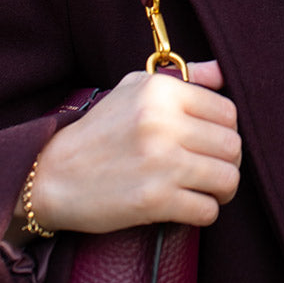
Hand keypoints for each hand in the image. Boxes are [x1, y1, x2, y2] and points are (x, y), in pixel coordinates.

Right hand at [21, 60, 241, 233]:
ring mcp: (161, 163)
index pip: (228, 111)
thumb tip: (223, 70)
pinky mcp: (154, 200)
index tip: (215, 141)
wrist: (51, 175)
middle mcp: (164, 123)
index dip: (227, 130)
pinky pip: (207, 210)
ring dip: (223, 189)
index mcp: (162, 92)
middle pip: (232, 146)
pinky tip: (190, 206)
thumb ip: (184, 77)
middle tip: (216, 168)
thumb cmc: (99, 129)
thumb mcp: (134, 88)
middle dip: (230, 161)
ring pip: (228, 178)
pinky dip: (206, 212)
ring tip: (210, 189)